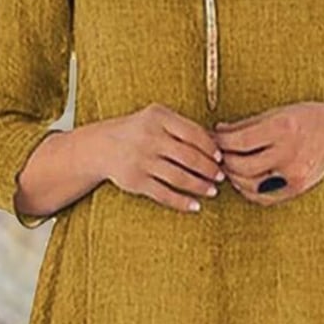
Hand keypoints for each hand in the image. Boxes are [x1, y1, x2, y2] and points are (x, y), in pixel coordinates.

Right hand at [101, 103, 223, 212]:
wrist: (102, 147)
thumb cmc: (140, 132)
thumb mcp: (157, 119)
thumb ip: (183, 128)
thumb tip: (217, 146)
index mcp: (158, 117)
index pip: (194, 133)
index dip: (211, 148)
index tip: (220, 158)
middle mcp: (149, 138)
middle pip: (189, 157)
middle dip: (210, 170)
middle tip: (222, 177)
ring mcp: (141, 160)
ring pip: (180, 178)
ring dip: (200, 186)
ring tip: (213, 191)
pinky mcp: (135, 181)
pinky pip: (165, 194)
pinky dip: (183, 202)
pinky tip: (196, 206)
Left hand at [212, 101, 323, 205]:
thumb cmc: (305, 119)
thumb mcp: (276, 113)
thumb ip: (245, 125)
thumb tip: (216, 132)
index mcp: (283, 127)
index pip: (239, 141)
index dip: (220, 142)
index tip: (213, 139)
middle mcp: (289, 152)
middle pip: (241, 165)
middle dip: (224, 160)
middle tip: (218, 154)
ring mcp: (294, 173)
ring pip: (249, 184)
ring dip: (233, 176)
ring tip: (229, 165)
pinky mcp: (297, 188)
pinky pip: (263, 196)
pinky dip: (247, 190)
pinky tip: (242, 180)